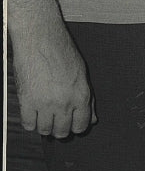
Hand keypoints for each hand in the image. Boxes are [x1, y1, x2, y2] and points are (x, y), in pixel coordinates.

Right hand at [12, 17, 95, 138]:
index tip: (72, 124)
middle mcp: (65, 102)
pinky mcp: (27, 101)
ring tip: (45, 115)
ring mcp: (45, 103)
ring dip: (45, 126)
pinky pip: (28, 124)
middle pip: (62, 132)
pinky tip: (33, 112)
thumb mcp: (82, 73)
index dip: (77, 127)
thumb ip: (88, 99)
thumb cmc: (62, 51)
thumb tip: (92, 118)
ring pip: (44, 131)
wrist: (41, 38)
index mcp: (81, 94)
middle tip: (57, 120)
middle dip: (60, 129)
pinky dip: (30, 122)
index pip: (82, 125)